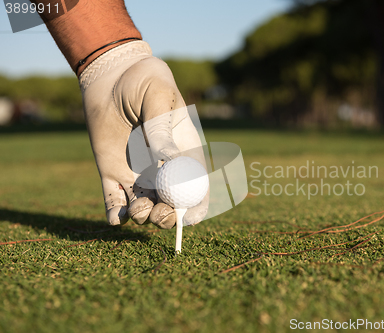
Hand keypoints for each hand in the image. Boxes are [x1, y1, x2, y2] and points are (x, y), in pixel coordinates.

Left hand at [79, 41, 208, 227]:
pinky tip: (116, 217)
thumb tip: (168, 160)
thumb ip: (162, 128)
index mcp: (183, 151)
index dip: (196, 205)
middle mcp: (163, 168)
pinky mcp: (113, 173)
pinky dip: (116, 215)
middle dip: (167, 217)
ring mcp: (138, 172)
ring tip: (137, 209)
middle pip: (171, 203)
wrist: (112, 75)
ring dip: (144, 217)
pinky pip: (115, 200)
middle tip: (158, 212)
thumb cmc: (143, 80)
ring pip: (145, 207)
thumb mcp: (157, 97)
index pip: (196, 185)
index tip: (189, 216)